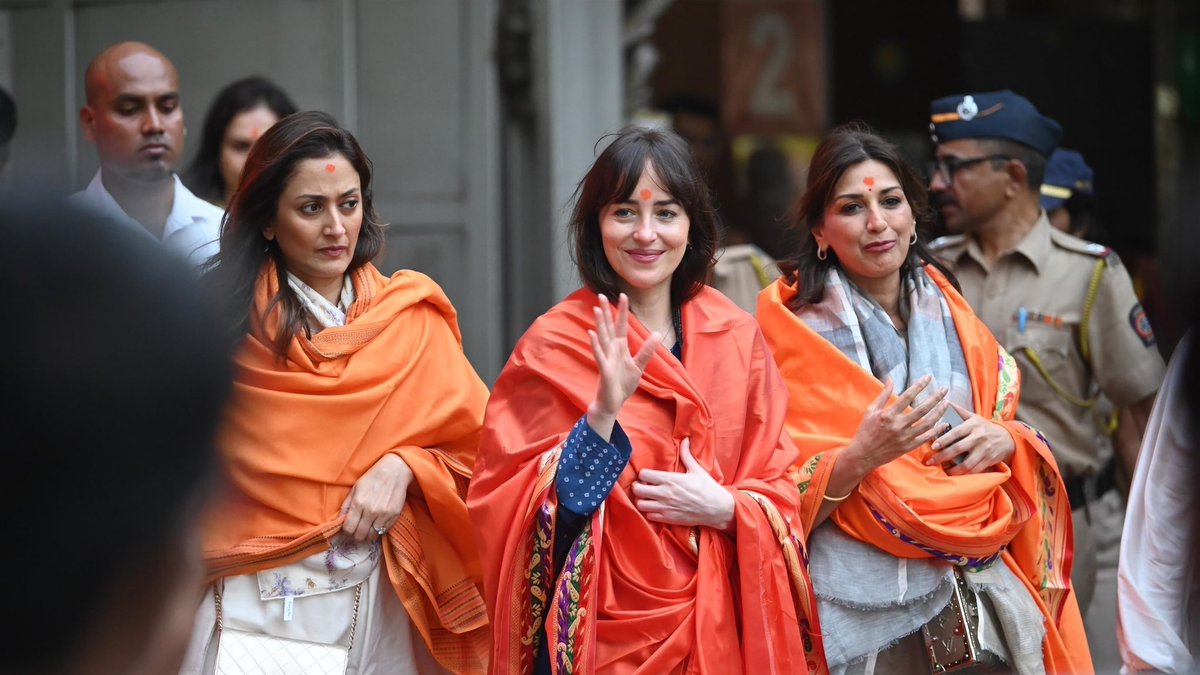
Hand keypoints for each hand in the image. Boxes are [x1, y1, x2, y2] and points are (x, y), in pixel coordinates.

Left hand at [340, 453, 413, 541]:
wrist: (395, 471)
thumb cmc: (373, 477)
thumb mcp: (356, 488)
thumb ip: (346, 505)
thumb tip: (340, 520)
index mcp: (358, 503)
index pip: (348, 528)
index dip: (347, 531)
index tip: (349, 528)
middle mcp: (371, 511)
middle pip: (360, 535)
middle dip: (356, 535)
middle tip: (358, 530)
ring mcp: (383, 514)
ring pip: (372, 536)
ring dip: (368, 534)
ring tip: (368, 527)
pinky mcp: (394, 516)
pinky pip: (384, 531)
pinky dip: (379, 530)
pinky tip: (377, 522)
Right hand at [587, 293, 658, 440]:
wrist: (613, 403)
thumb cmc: (623, 384)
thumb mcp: (639, 366)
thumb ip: (647, 350)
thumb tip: (657, 333)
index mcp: (620, 348)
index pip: (621, 326)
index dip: (622, 311)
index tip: (623, 295)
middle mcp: (612, 350)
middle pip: (609, 327)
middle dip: (606, 311)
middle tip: (600, 294)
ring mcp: (606, 358)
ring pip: (603, 338)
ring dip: (600, 324)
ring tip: (597, 309)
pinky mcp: (604, 369)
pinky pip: (599, 355)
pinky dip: (596, 344)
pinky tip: (591, 333)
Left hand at [631, 439, 734, 530]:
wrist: (717, 509)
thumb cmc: (708, 488)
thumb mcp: (697, 469)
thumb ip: (686, 454)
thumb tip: (685, 439)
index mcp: (671, 479)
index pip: (644, 474)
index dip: (643, 474)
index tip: (648, 475)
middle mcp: (665, 493)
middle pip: (638, 490)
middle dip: (638, 486)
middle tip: (643, 485)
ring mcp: (666, 507)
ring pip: (640, 504)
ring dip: (642, 500)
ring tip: (648, 497)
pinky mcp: (669, 518)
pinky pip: (649, 516)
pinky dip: (649, 511)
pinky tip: (656, 507)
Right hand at [843, 376, 949, 479]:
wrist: (864, 454)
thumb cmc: (866, 430)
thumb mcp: (871, 410)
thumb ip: (883, 395)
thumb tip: (890, 379)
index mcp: (888, 414)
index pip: (908, 396)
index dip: (920, 385)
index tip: (929, 377)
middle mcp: (898, 425)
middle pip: (922, 409)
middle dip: (936, 397)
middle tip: (945, 389)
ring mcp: (905, 437)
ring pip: (928, 423)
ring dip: (939, 412)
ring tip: (947, 403)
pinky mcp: (908, 447)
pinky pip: (926, 437)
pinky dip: (937, 430)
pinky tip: (944, 423)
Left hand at [925, 402, 1015, 474]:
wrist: (1007, 438)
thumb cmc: (984, 427)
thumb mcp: (974, 417)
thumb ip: (959, 411)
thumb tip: (944, 402)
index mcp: (973, 425)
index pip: (956, 432)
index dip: (944, 439)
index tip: (932, 446)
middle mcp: (978, 437)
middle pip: (958, 448)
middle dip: (943, 456)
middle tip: (930, 461)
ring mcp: (984, 450)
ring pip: (967, 463)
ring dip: (953, 469)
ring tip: (942, 471)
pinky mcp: (989, 460)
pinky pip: (975, 470)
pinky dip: (964, 474)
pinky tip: (955, 475)